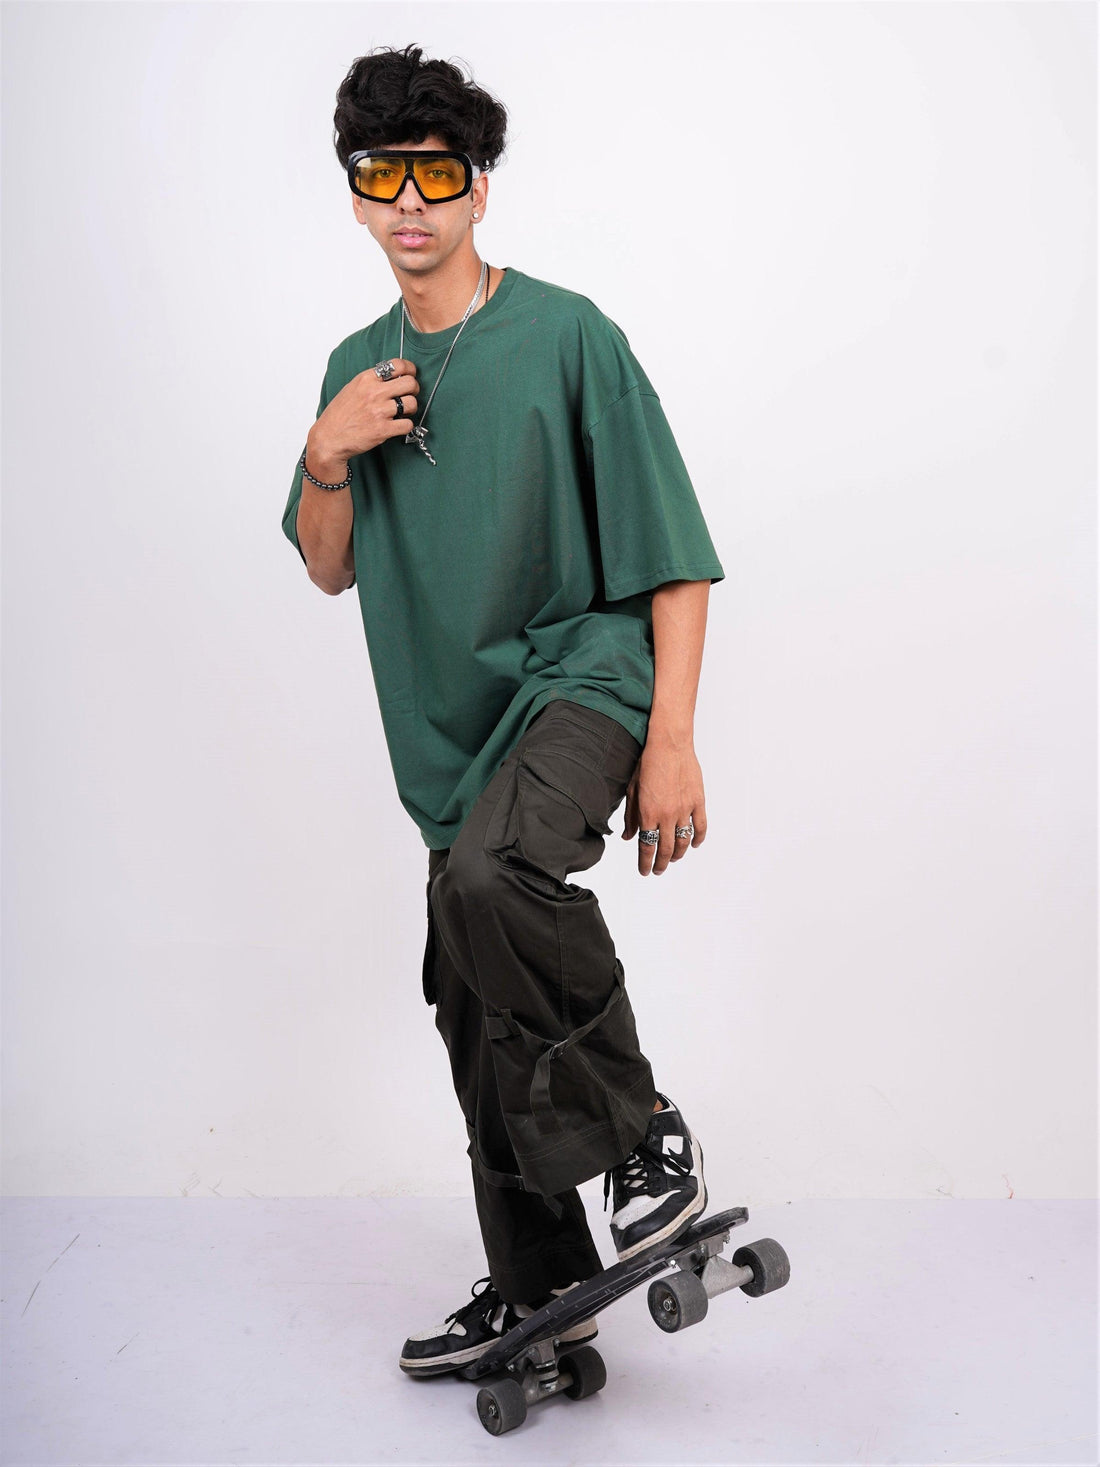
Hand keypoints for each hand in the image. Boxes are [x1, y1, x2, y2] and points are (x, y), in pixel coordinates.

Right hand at [310, 358, 420, 464]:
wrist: (329, 438)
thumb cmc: (339, 415)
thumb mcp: (352, 388)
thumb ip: (372, 381)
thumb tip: (393, 377)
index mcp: (366, 379)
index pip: (397, 365)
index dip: (409, 370)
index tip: (411, 375)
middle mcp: (373, 393)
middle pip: (410, 383)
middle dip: (414, 389)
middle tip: (409, 395)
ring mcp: (379, 411)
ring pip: (412, 404)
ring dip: (411, 409)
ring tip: (402, 412)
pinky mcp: (383, 429)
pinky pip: (408, 424)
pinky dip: (406, 426)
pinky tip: (398, 426)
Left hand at [621, 736, 707, 875]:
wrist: (669, 745)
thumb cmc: (648, 764)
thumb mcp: (633, 790)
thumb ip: (631, 816)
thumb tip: (627, 837)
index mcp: (647, 813)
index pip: (646, 847)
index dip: (645, 863)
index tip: (645, 871)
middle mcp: (666, 815)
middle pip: (665, 849)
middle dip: (661, 864)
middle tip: (658, 870)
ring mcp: (684, 809)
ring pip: (683, 841)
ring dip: (678, 855)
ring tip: (674, 859)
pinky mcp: (698, 802)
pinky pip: (700, 826)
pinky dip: (698, 839)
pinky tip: (693, 845)